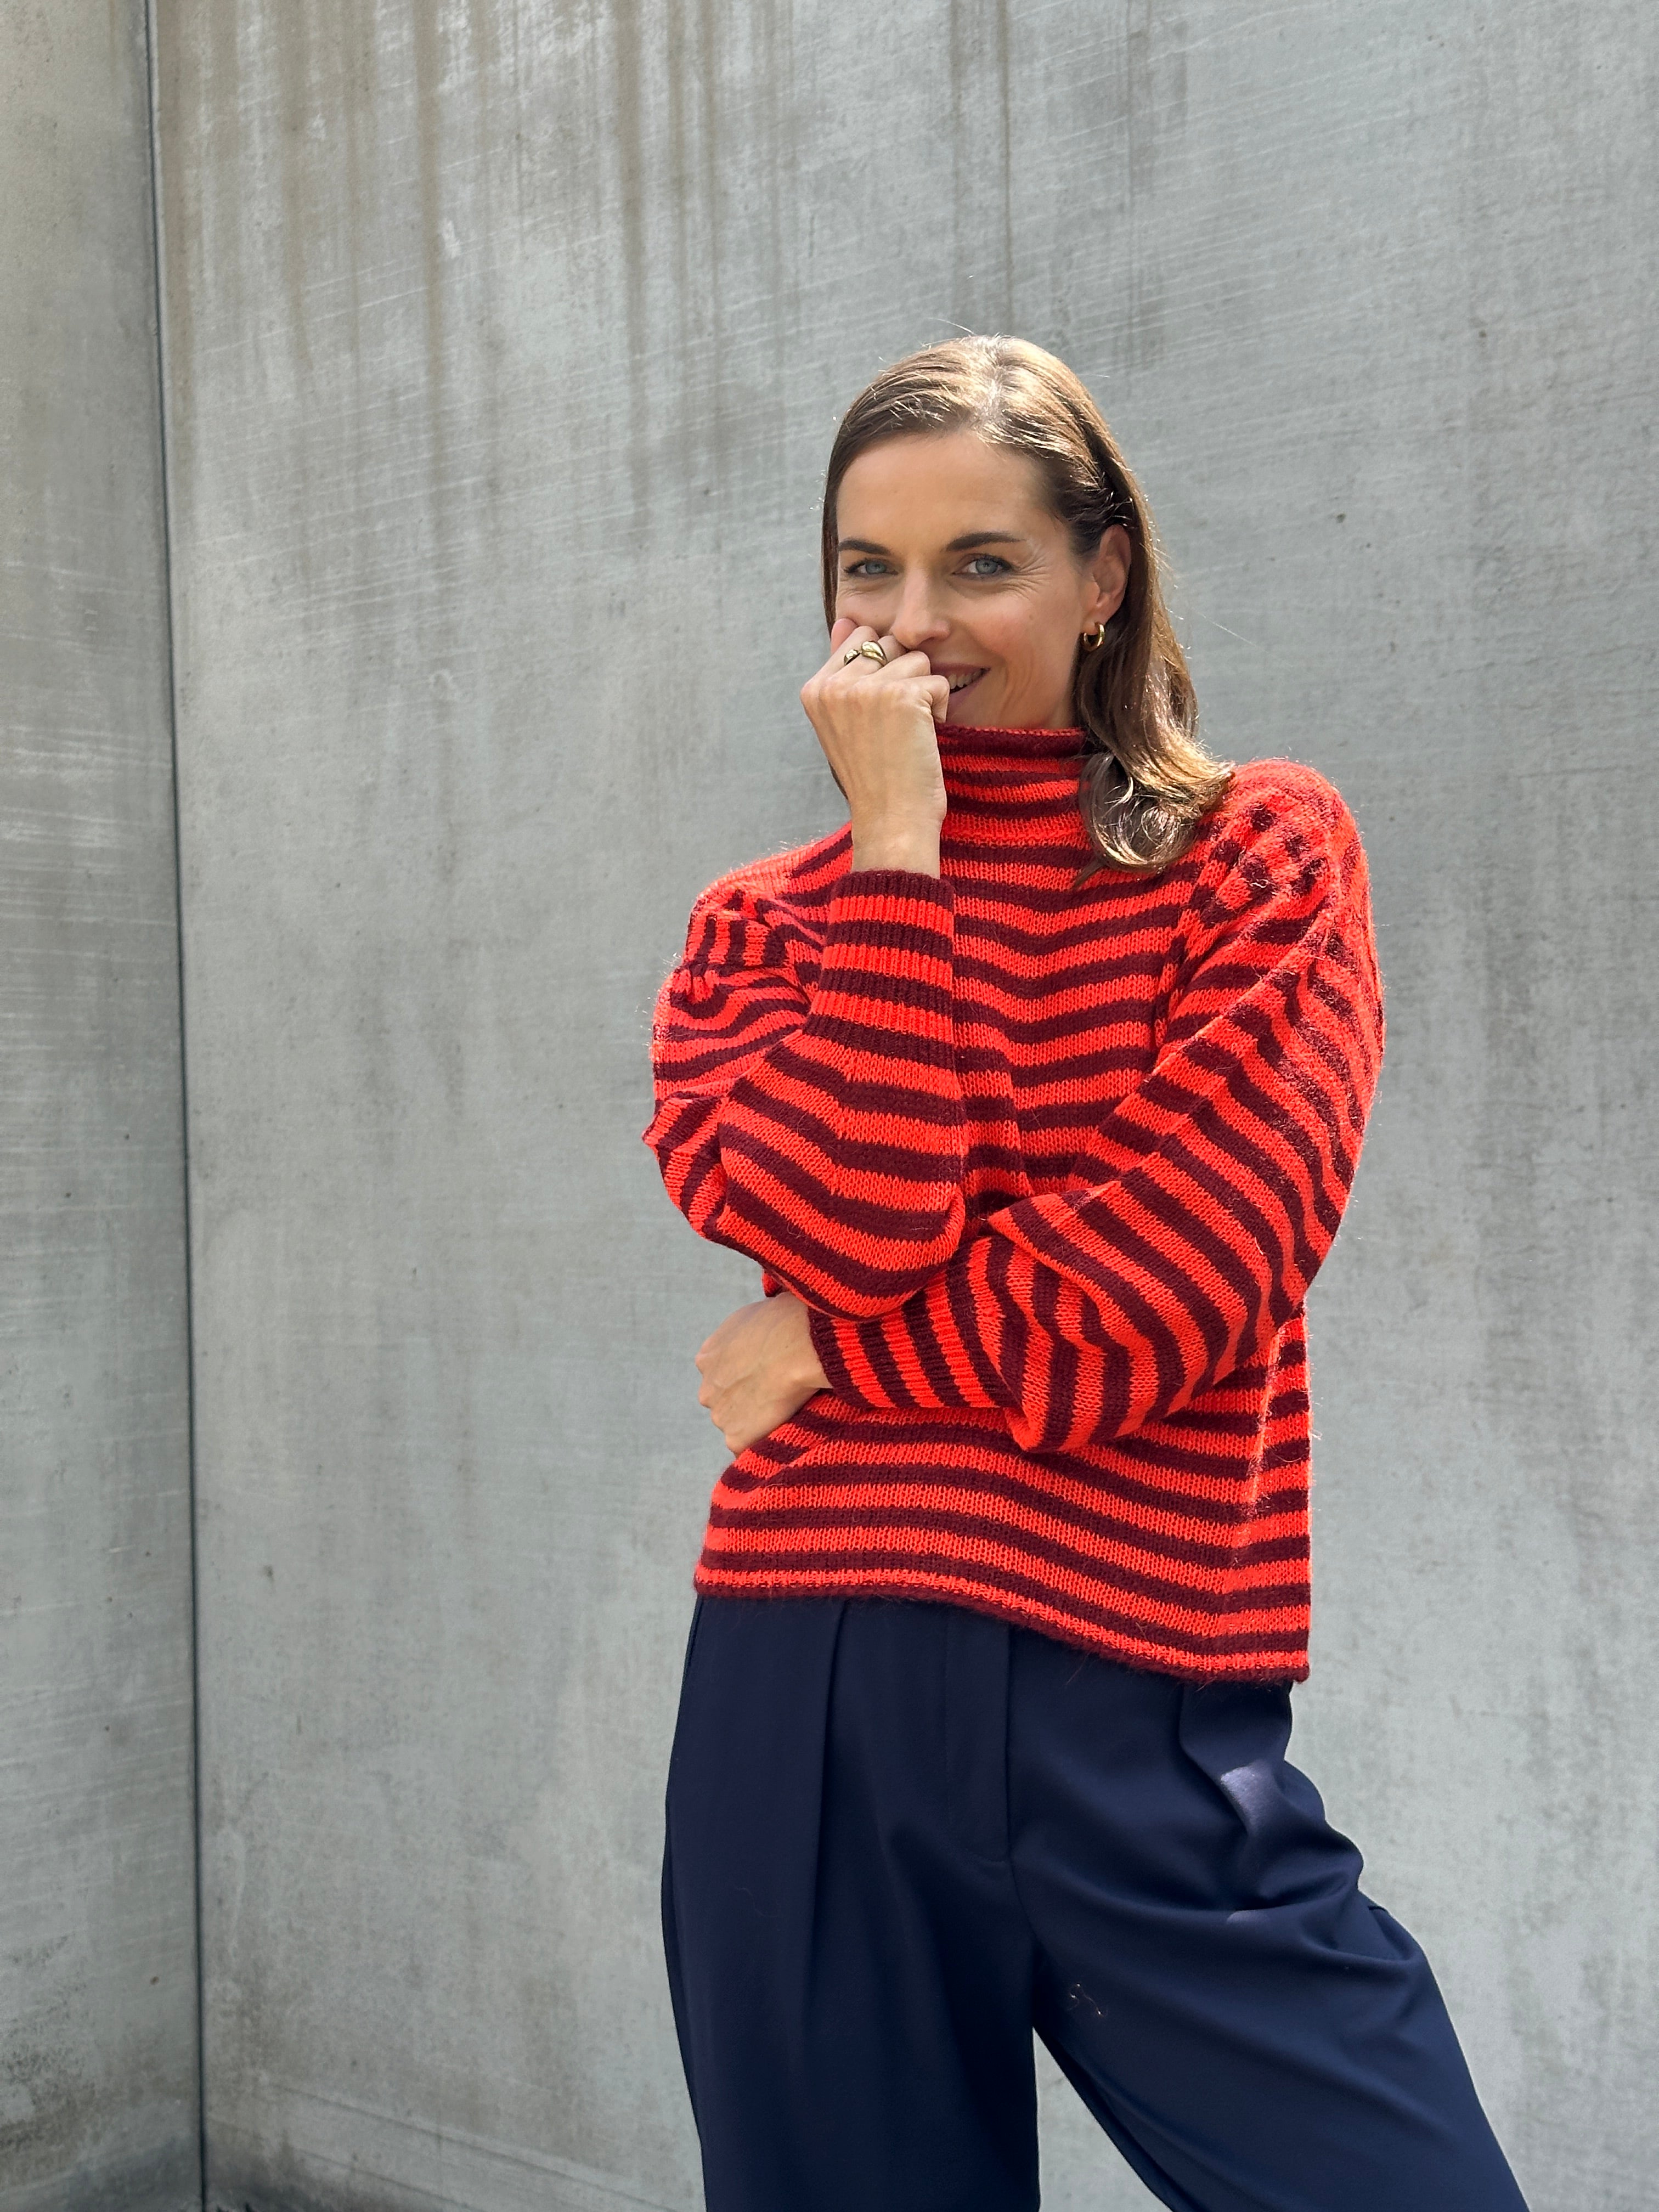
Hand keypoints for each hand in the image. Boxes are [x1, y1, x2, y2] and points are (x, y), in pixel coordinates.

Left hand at [695, 1292, 828, 1454]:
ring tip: (789, 1411)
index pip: (721, 1377)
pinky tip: (787, 1427)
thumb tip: (758, 1331)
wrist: (795, 1344)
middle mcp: (706, 1389)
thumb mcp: (754, 1316)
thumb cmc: (785, 1321)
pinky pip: (751, 1447)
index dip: (745, 1378)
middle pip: (726, 1403)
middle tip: (780, 1396)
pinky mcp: (735, 1438)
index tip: (766, 1377)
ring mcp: (719, 1416)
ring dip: (759, 1423)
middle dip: (747, 1402)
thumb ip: (745, 1333)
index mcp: (707, 1358)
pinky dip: (767, 1441)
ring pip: (738, 1426)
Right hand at [799, 619, 950, 874]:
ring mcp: (866, 689)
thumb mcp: (845, 720)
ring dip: (924, 694)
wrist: (890, 822)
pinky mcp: (901, 696)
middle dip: (902, 677)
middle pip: (889, 644)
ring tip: (909, 733)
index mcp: (815, 689)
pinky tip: (923, 740)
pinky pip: (937, 681)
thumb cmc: (874, 776)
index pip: (860, 640)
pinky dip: (940, 710)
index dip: (881, 673)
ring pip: (917, 659)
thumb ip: (841, 666)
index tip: (878, 717)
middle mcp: (834, 685)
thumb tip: (846, 619)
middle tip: (895, 727)